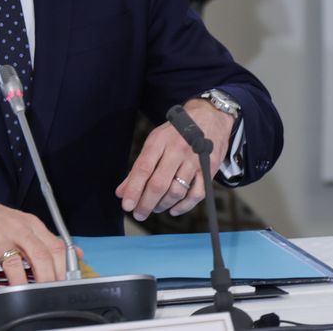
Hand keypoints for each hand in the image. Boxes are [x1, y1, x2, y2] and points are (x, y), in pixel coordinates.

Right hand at [0, 186, 67, 291]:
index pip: (55, 246)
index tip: (64, 284)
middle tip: (48, 295)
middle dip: (48, 280)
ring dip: (22, 286)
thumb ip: (46, 239)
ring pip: (15, 264)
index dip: (63, 268)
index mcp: (30, 224)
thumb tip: (75, 254)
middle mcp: (16, 229)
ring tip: (25, 299)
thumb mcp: (22, 222)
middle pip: (40, 257)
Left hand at [116, 99, 234, 220]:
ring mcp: (195, 160)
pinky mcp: (209, 169)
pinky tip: (174, 209)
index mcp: (160, 140)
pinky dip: (184, 206)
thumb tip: (122, 192)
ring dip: (163, 205)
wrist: (210, 117)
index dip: (133, 189)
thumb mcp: (156, 141)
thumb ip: (139, 167)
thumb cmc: (177, 132)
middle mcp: (178, 149)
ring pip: (176, 191)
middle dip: (146, 203)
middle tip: (139, 214)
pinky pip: (196, 194)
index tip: (126, 205)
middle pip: (159, 183)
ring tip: (156, 208)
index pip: (143, 168)